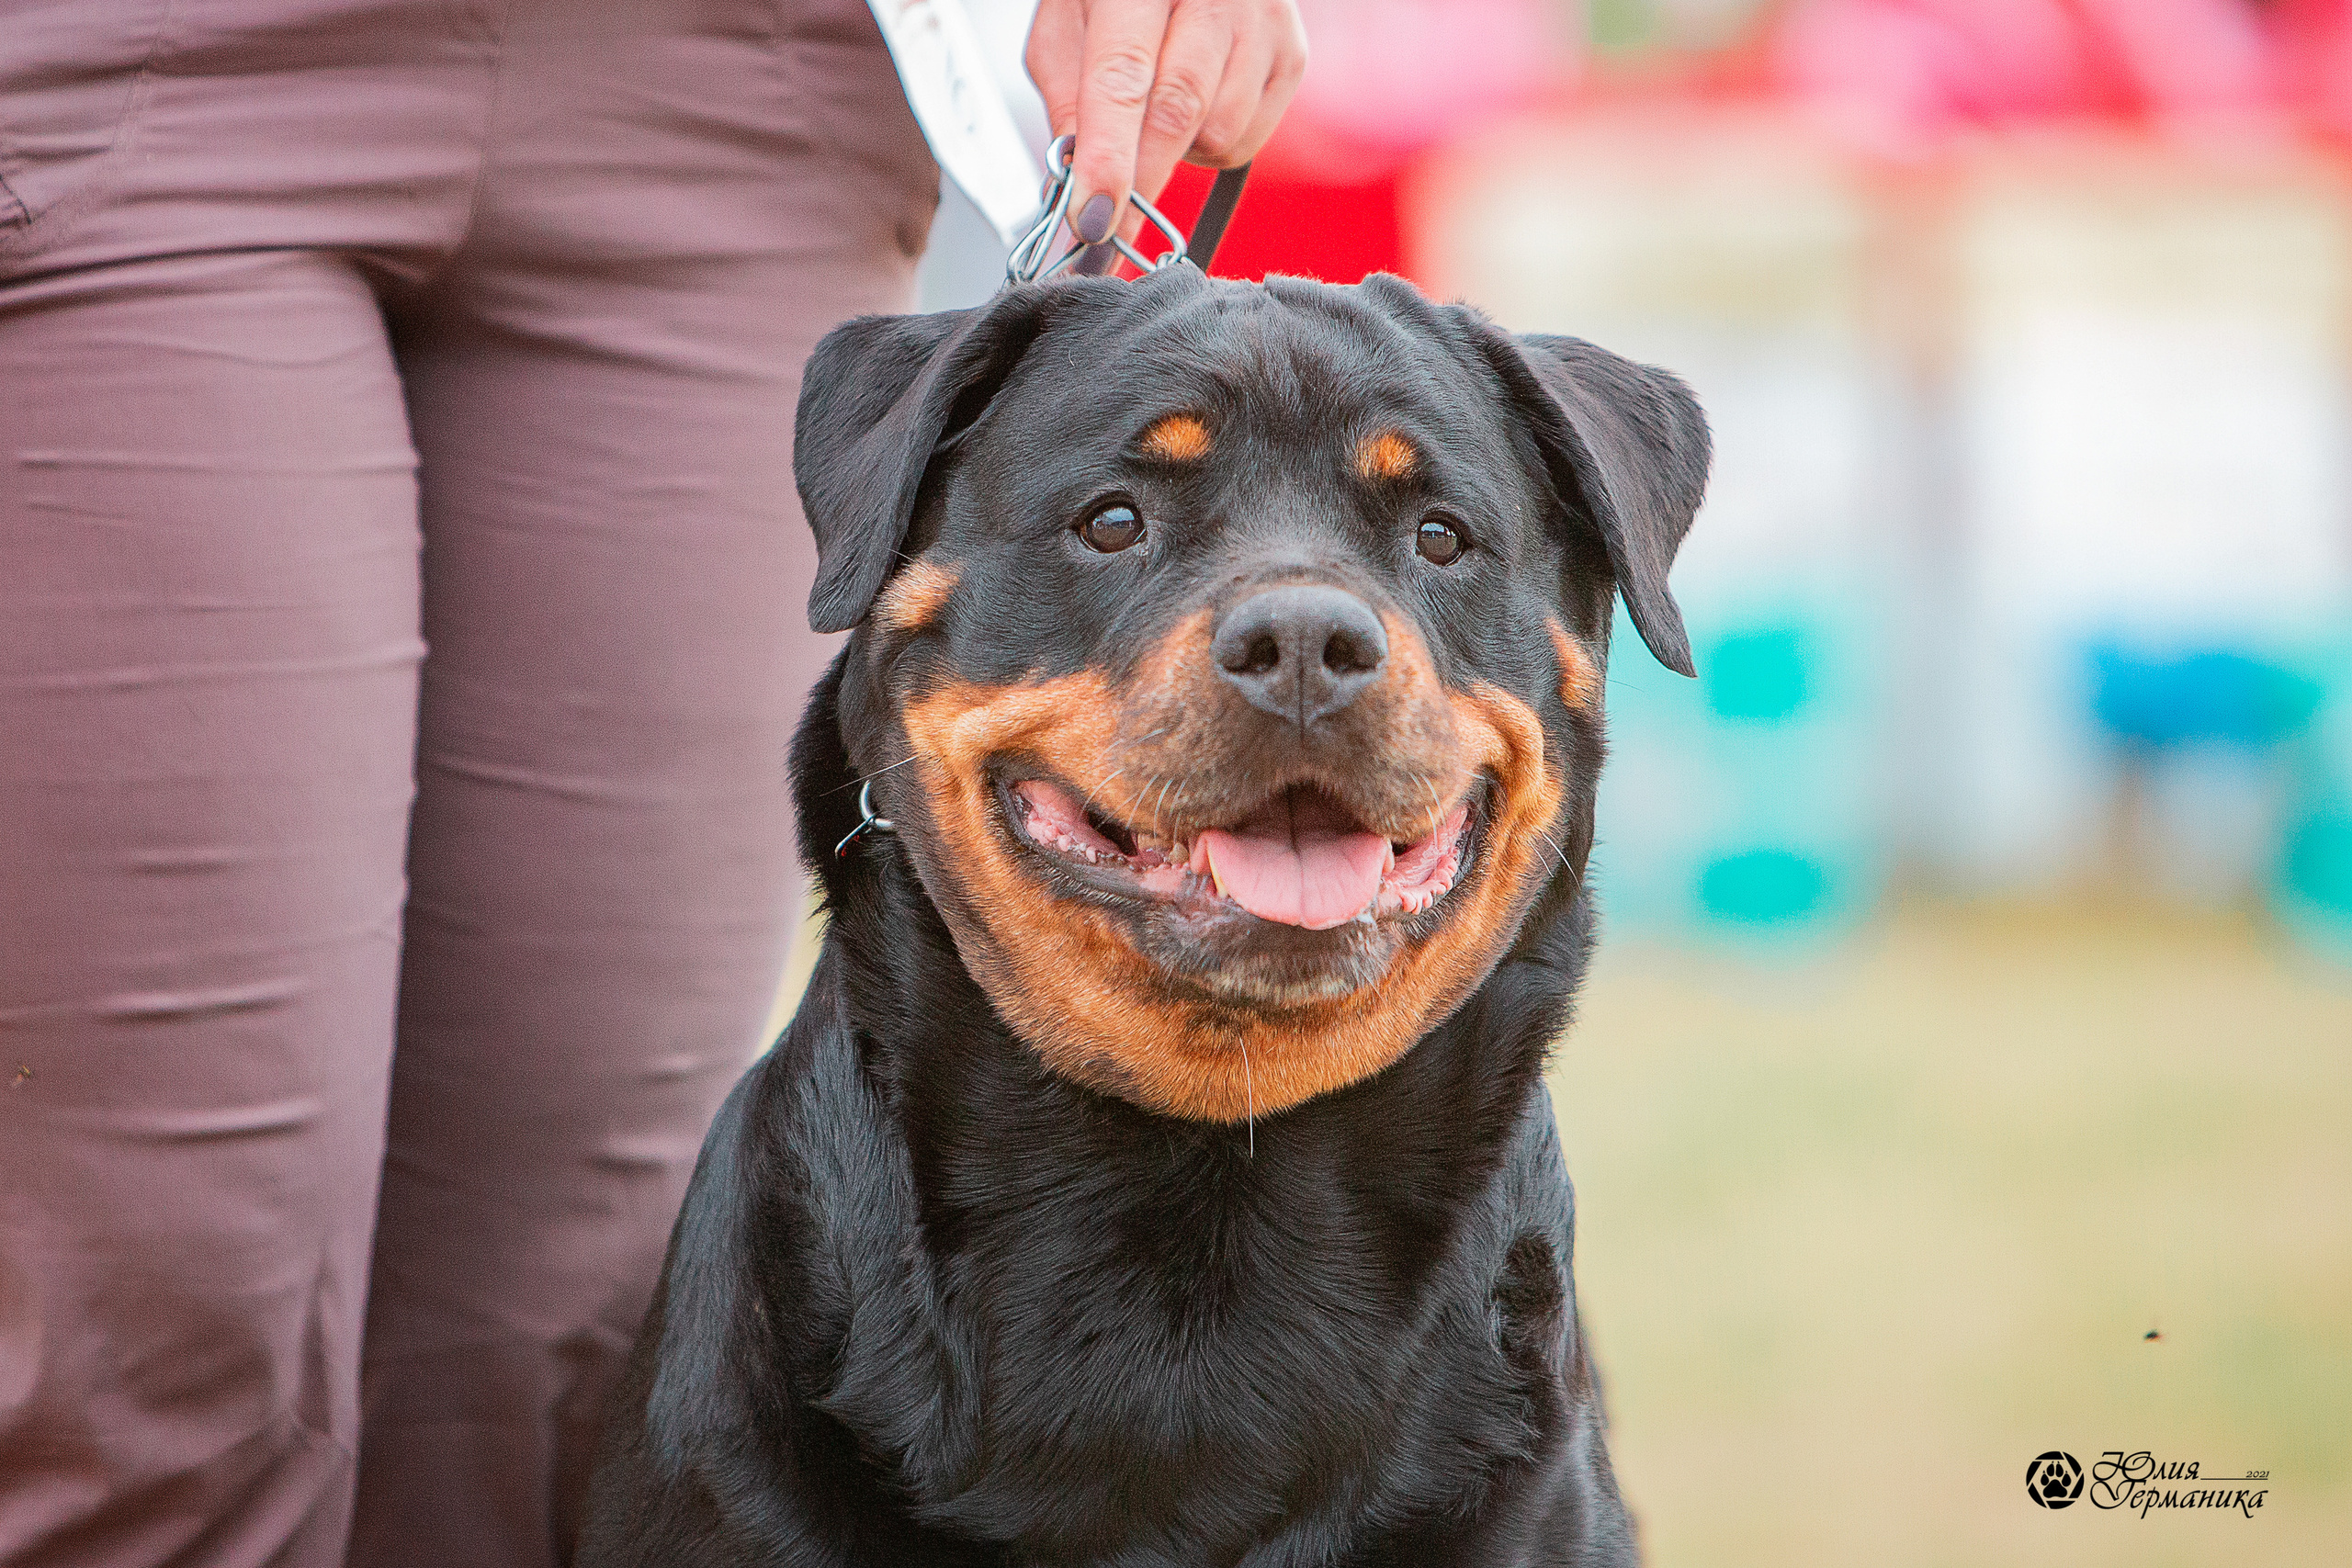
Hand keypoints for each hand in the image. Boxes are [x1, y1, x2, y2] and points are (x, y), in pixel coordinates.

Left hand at [1026, 0, 1306, 248]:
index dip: (1108, 158)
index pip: (1122, 77)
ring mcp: (1262, 22)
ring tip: (1157, 114)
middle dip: (1140, 179)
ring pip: (1218, 134)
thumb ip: (1067, 97)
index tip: (1094, 219)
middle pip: (1178, 111)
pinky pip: (1248, 141)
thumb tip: (1077, 183)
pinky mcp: (1290, 55)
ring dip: (1178, 153)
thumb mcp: (1068, 23)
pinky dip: (1212, 145)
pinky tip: (1197, 108)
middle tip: (1109, 226)